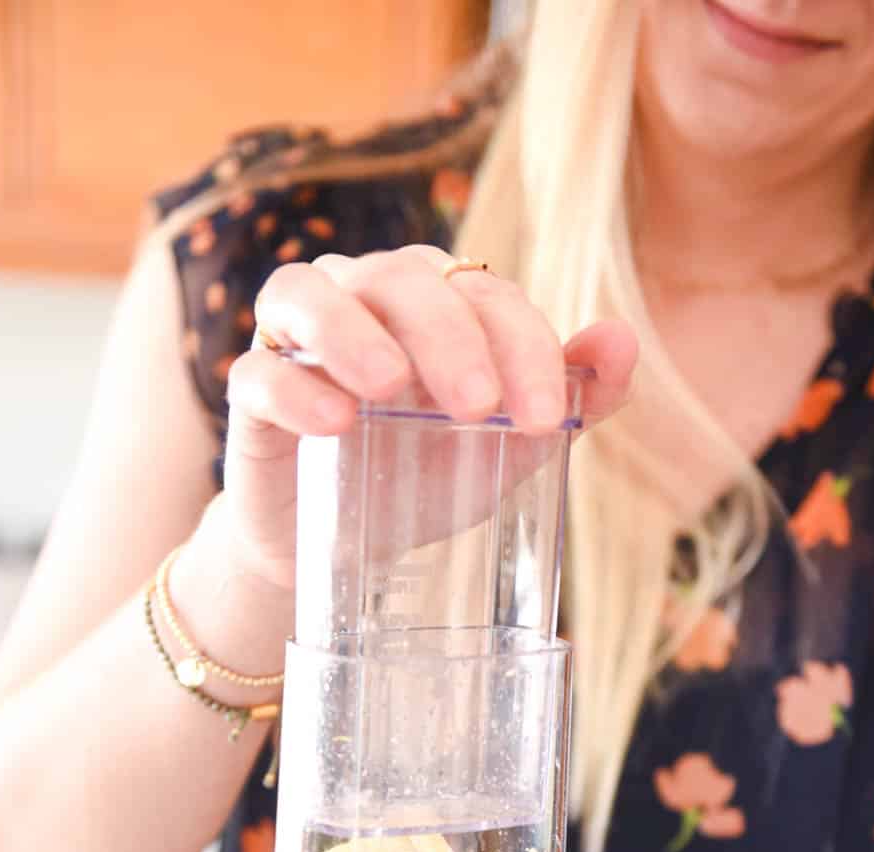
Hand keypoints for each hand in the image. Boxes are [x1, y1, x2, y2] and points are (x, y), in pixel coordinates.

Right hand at [218, 244, 636, 587]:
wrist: (344, 551)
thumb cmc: (426, 480)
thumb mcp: (509, 451)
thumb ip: (570, 400)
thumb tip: (622, 339)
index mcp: (434, 302)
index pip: (483, 293)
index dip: (522, 344)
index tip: (548, 419)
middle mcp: (363, 299)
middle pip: (400, 279)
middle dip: (448, 336)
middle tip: (480, 405)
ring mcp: (298, 342)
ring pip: (310, 293)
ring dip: (353, 332)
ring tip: (390, 388)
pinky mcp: (252, 397)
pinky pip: (259, 372)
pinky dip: (293, 388)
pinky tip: (333, 423)